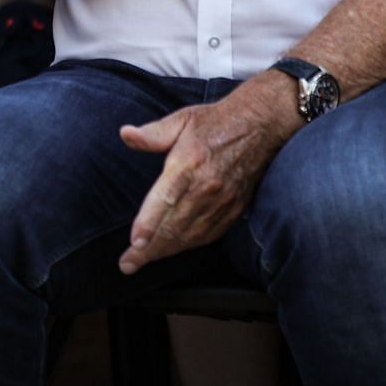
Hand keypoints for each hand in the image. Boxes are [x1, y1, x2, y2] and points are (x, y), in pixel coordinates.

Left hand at [116, 74, 296, 274]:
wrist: (259, 126)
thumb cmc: (215, 122)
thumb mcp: (181, 120)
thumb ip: (152, 133)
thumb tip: (126, 134)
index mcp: (189, 164)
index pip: (166, 199)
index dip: (149, 222)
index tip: (134, 242)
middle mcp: (206, 187)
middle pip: (174, 226)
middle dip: (148, 249)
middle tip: (127, 264)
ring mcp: (222, 201)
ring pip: (190, 236)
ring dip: (165, 251)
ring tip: (142, 260)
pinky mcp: (234, 209)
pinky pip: (208, 235)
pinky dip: (188, 245)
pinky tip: (172, 250)